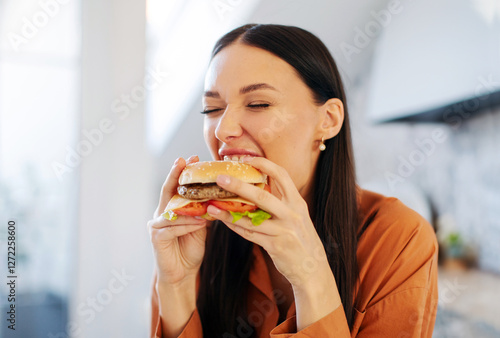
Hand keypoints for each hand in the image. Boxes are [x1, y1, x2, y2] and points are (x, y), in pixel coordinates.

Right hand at [147, 155, 208, 285]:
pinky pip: (173, 227)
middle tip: (184, 160)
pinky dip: (188, 224)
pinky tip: (200, 223)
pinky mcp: (156, 237)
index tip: (193, 157)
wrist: (182, 274)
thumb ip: (203, 211)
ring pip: (174, 210)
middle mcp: (161, 214)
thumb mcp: (200, 226)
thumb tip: (218, 195)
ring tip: (206, 199)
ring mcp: (156, 225)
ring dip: (191, 205)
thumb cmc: (190, 249)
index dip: (182, 172)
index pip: (176, 187)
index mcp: (171, 209)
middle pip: (168, 190)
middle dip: (176, 174)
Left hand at [206, 156, 330, 288]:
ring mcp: (284, 231)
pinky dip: (235, 226)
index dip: (264, 164)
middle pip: (262, 196)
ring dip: (229, 212)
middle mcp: (292, 214)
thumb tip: (257, 187)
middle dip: (239, 186)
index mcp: (297, 202)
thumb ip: (281, 202)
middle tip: (220, 178)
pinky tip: (223, 220)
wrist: (313, 269)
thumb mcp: (298, 216)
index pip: (282, 175)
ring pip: (251, 219)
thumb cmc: (301, 239)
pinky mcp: (275, 246)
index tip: (246, 159)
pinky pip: (250, 234)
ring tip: (212, 205)